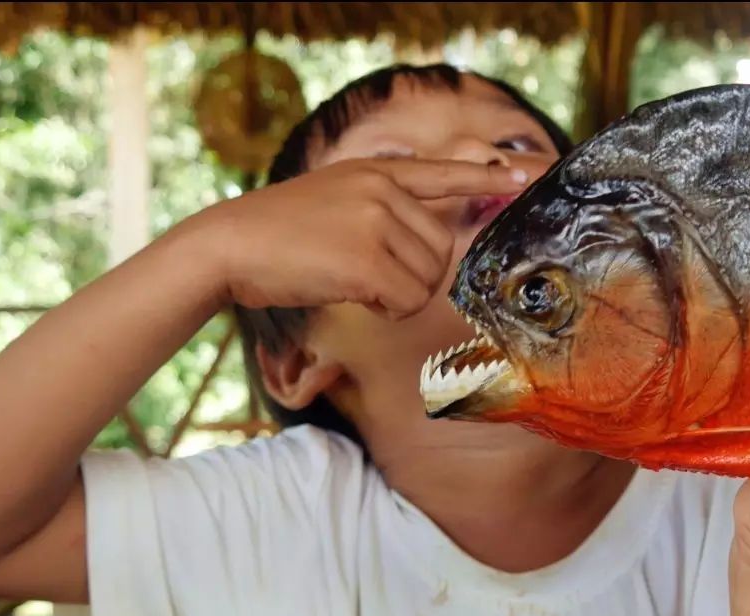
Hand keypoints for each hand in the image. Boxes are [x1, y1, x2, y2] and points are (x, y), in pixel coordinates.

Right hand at [187, 158, 529, 319]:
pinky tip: (353, 296)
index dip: (482, 176)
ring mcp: (375, 220)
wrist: (229, 245)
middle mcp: (382, 189)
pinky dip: (387, 309)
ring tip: (351, 280)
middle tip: (365, 275)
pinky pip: (406, 299)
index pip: (441, 172)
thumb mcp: (331, 199)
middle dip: (412, 274)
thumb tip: (426, 251)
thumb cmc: (275, 234)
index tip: (520, 175)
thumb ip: (378, 210)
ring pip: (426, 277)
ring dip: (397, 294)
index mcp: (375, 171)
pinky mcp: (366, 258)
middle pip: (439, 248)